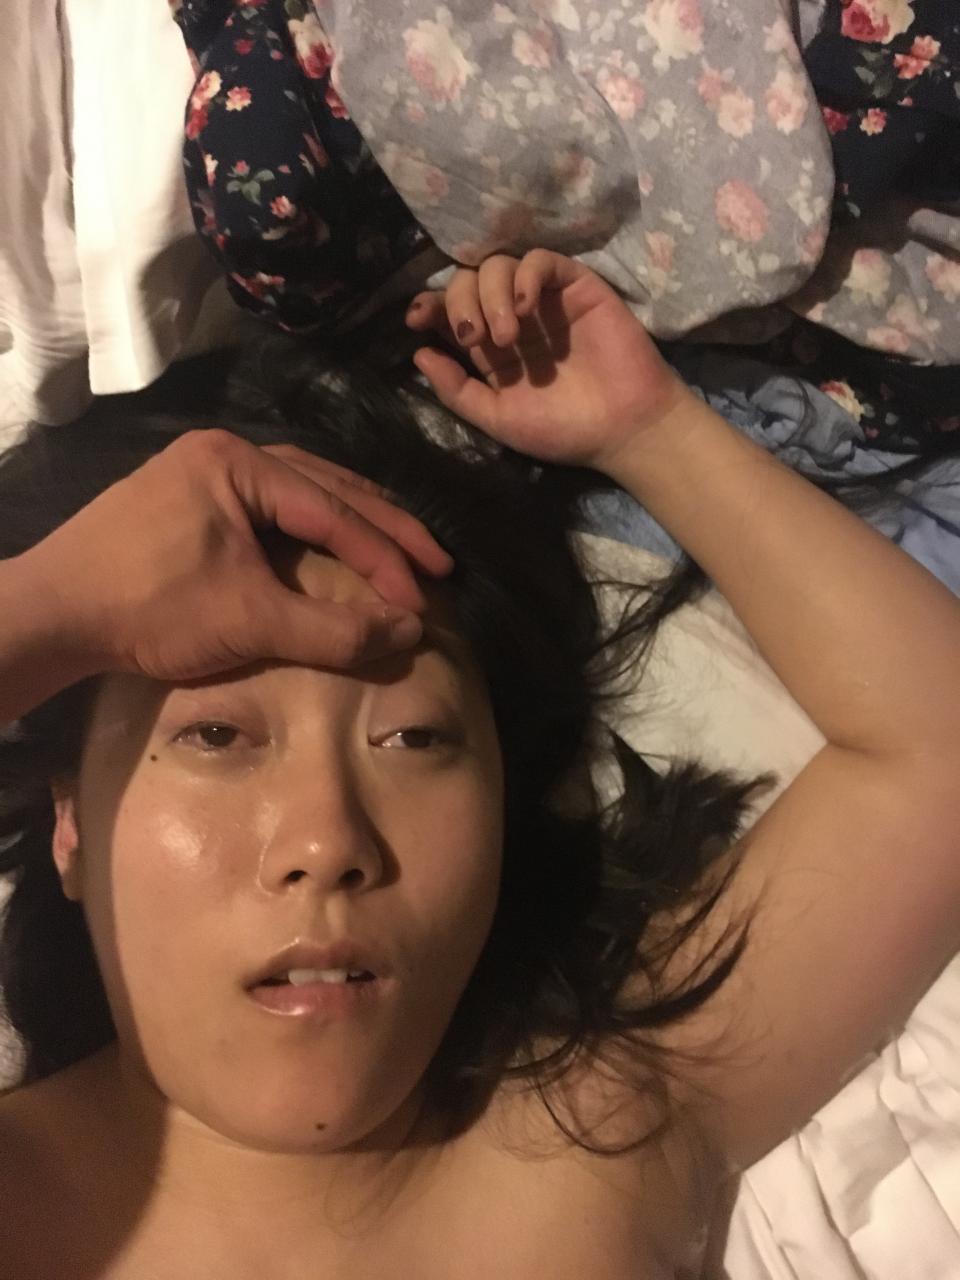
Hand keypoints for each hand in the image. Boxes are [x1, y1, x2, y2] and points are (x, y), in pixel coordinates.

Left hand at [23, 429, 452, 683]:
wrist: (51, 616)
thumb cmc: (147, 608)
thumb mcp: (250, 620)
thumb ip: (335, 628)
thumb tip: (412, 634)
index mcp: (240, 463)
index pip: (335, 510)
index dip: (387, 558)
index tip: (426, 600)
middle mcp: (225, 453)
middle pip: (327, 486)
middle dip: (385, 528)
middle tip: (437, 563)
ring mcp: (202, 473)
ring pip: (300, 493)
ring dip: (351, 523)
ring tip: (397, 553)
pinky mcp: (187, 501)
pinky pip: (270, 508)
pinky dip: (312, 531)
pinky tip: (330, 550)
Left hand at [406, 249, 693, 477]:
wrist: (623, 428)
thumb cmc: (564, 429)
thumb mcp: (499, 418)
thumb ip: (457, 391)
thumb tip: (418, 354)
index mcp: (490, 349)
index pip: (451, 311)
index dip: (430, 306)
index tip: (417, 318)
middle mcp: (512, 318)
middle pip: (468, 281)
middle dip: (459, 302)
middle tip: (473, 337)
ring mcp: (544, 300)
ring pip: (498, 265)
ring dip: (490, 294)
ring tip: (506, 337)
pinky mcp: (576, 286)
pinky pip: (541, 260)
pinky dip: (525, 276)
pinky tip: (524, 307)